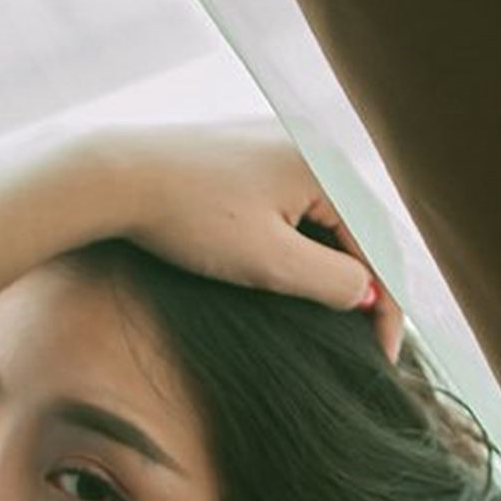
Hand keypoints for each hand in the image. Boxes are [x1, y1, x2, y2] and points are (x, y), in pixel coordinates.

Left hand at [89, 120, 405, 364]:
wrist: (112, 176)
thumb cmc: (187, 218)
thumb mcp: (268, 262)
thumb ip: (332, 282)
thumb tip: (369, 294)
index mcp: (326, 164)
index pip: (379, 247)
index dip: (388, 310)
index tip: (383, 359)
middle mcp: (310, 142)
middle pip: (360, 227)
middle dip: (368, 286)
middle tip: (369, 343)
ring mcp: (279, 141)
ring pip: (328, 215)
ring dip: (338, 265)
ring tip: (340, 316)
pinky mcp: (250, 150)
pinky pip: (298, 201)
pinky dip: (307, 241)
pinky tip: (299, 274)